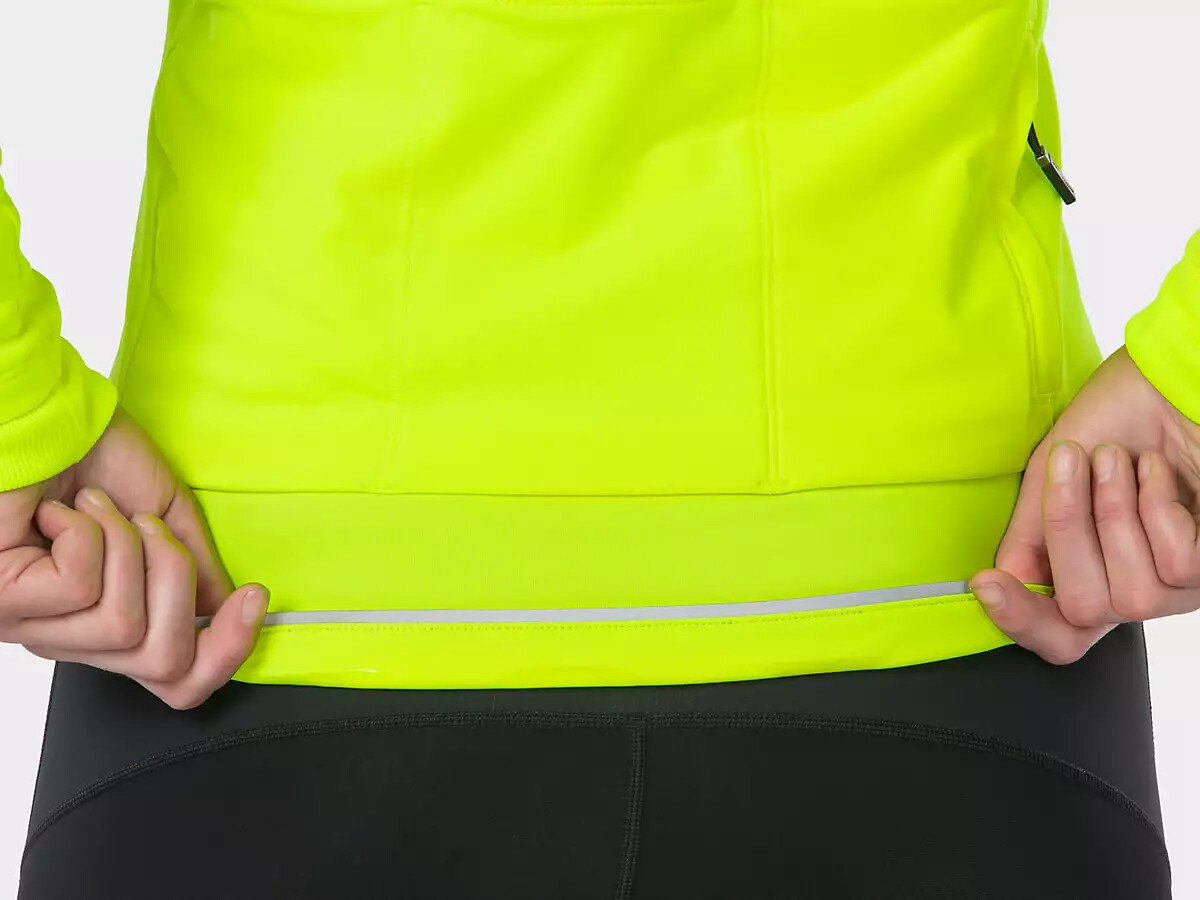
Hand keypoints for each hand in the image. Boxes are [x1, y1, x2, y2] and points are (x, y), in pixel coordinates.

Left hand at [0, 403, 269, 707]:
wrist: (49, 417)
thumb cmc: (93, 456)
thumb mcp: (169, 517)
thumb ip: (199, 572)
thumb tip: (229, 609)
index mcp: (107, 624)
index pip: (177, 684)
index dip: (227, 652)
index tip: (254, 596)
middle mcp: (70, 638)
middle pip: (164, 663)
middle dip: (177, 580)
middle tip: (149, 526)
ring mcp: (34, 628)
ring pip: (124, 627)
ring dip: (126, 548)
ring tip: (94, 510)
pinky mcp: (6, 603)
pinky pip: (82, 589)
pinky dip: (88, 535)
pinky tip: (61, 513)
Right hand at [969, 345, 1199, 663]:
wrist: (1162, 384)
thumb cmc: (1116, 421)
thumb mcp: (1050, 478)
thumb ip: (1030, 538)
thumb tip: (998, 586)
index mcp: (1087, 572)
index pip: (1057, 636)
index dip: (1020, 622)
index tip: (986, 583)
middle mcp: (1133, 590)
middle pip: (1084, 613)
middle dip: (1067, 534)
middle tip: (1068, 466)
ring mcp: (1179, 587)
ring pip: (1131, 598)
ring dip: (1114, 514)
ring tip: (1117, 461)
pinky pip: (1175, 565)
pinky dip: (1156, 507)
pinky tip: (1156, 472)